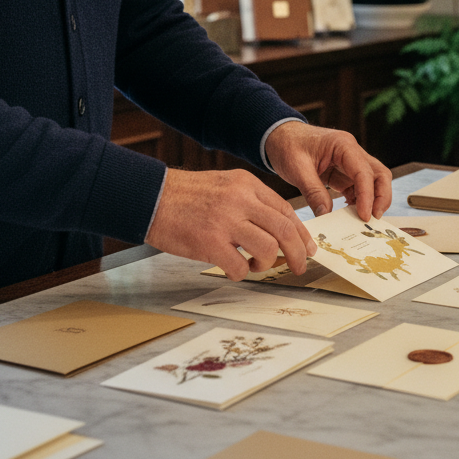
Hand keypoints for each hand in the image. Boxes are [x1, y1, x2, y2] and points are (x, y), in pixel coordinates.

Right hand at [144, 168, 316, 280]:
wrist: (151, 197)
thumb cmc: (186, 196)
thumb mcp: (224, 186)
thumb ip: (250, 202)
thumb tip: (276, 228)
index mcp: (246, 184)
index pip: (285, 209)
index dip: (301, 232)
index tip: (307, 247)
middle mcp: (240, 199)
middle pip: (285, 229)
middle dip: (297, 252)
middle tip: (299, 266)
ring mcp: (225, 221)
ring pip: (268, 248)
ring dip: (267, 264)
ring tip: (255, 266)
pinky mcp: (210, 242)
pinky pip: (239, 267)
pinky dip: (241, 274)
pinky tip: (233, 269)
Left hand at [264, 122, 392, 220]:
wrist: (279, 137)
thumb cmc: (288, 146)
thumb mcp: (297, 169)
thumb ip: (313, 191)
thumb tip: (326, 215)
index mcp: (343, 145)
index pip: (364, 172)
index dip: (367, 195)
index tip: (364, 216)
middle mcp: (352, 152)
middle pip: (379, 174)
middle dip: (381, 197)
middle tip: (373, 219)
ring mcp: (350, 163)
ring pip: (373, 182)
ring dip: (372, 201)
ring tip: (363, 222)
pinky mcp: (344, 174)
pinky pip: (359, 189)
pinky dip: (359, 202)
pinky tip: (351, 215)